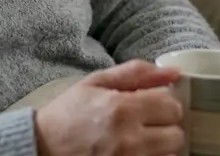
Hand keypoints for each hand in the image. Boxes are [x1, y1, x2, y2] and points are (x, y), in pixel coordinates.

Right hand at [35, 60, 183, 155]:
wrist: (43, 146)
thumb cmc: (69, 112)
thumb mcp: (96, 82)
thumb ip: (136, 73)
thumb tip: (174, 72)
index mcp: (122, 108)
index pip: (172, 106)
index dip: (165, 103)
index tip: (153, 104)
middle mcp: (129, 138)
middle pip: (176, 134)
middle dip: (165, 126)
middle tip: (147, 123)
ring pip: (171, 154)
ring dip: (161, 146)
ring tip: (140, 139)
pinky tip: (136, 150)